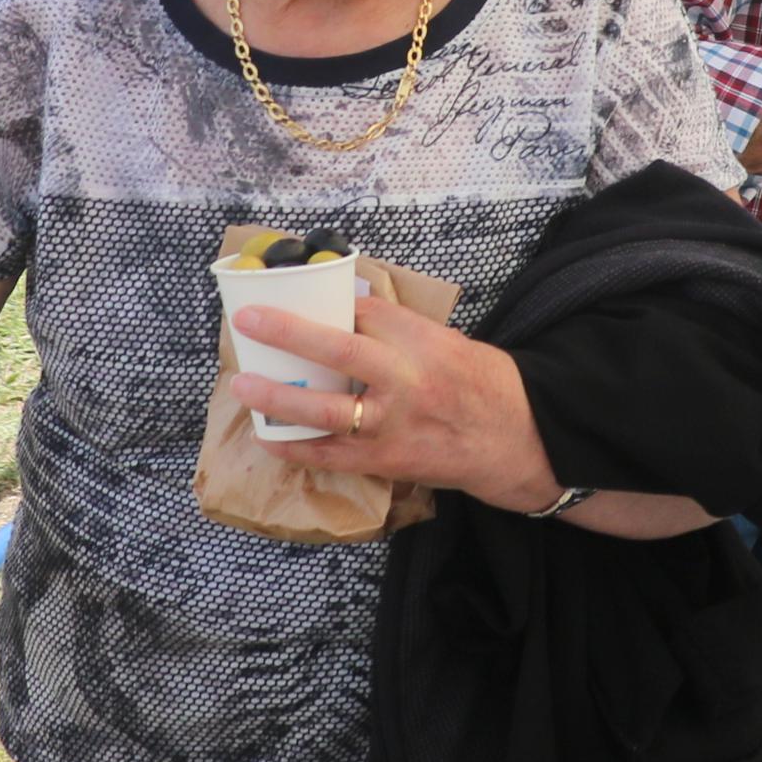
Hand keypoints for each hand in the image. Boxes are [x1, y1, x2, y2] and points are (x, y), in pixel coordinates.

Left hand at [231, 296, 562, 512]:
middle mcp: (407, 380)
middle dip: (287, 333)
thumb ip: (402, 332)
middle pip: (338, 348)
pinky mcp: (386, 461)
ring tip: (242, 384)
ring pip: (322, 409)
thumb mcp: (450, 344)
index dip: (332, 305)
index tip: (306, 300)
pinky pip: (328, 455)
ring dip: (276, 397)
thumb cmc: (483, 387)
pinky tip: (268, 437)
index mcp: (427, 343)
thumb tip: (350, 310)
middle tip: (246, 322)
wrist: (519, 440)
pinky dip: (294, 447)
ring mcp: (393, 424)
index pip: (367, 313)